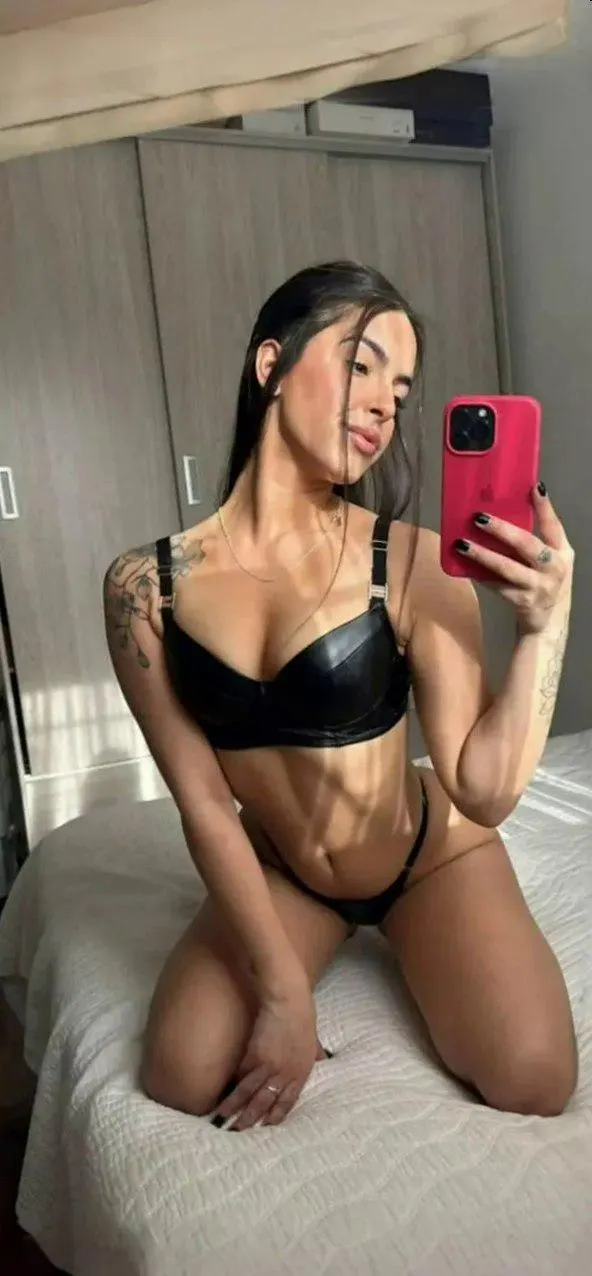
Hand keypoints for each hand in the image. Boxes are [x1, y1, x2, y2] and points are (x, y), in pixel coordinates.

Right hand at [215, 987, 318, 1130]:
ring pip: (249, 1092)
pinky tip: (225, 1093)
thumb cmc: (305, 1018)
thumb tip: (323, 1060)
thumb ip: (316, 1055)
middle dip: (251, 1118)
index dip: (277, 1115)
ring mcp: (267, 1066)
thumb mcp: (314, 1041)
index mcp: (301, 1072)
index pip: (288, 1101)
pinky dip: (234, 1084)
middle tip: (240, 1131)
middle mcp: (284, 1074)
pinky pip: (242, 1073)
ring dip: (236, 1106)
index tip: (267, 1126)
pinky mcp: (253, 1054)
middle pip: (265, 1101)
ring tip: (223, 1118)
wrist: (289, 1002)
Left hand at [455, 483, 573, 634]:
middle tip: (479, 517)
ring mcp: (539, 586)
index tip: (534, 488)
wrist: (550, 623)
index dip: (545, 507)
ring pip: (507, 567)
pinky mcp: (523, 602)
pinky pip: (497, 586)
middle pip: (527, 544)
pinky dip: (481, 576)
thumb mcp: (548, 561)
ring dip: (483, 555)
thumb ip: (533, 542)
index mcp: (561, 552)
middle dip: (502, 530)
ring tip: (462, 544)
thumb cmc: (545, 583)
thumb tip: (500, 517)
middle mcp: (554, 567)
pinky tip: (465, 568)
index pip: (554, 526)